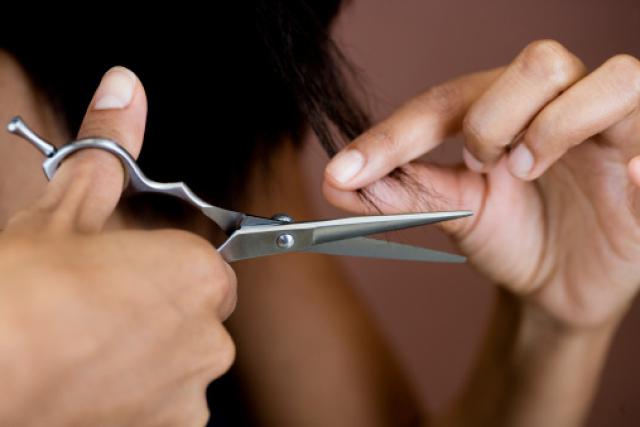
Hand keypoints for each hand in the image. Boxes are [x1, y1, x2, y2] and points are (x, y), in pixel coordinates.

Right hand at [0, 67, 235, 425]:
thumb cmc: (26, 292)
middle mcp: (210, 333)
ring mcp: (192, 389)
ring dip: (151, 356)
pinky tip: (96, 384)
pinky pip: (169, 404)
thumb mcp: (65, 210)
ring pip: (183, 362)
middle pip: (198, 315)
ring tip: (93, 349)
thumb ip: (108, 147)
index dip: (165, 268)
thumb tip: (125, 88)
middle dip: (160, 310)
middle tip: (105, 311)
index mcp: (197, 273)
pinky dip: (141, 396)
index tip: (132, 275)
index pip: (207, 266)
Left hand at [323, 40, 639, 329]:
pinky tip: (614, 175)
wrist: (558, 289)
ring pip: (609, 78)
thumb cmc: (511, 238)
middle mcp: (558, 106)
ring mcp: (611, 132)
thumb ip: (401, 193)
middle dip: (496, 115)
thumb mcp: (454, 213)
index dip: (394, 135)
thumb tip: (335, 184)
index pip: (448, 100)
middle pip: (539, 61)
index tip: (344, 173)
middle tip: (481, 162)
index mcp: (504, 110)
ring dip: (557, 124)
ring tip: (529, 169)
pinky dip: (628, 152)